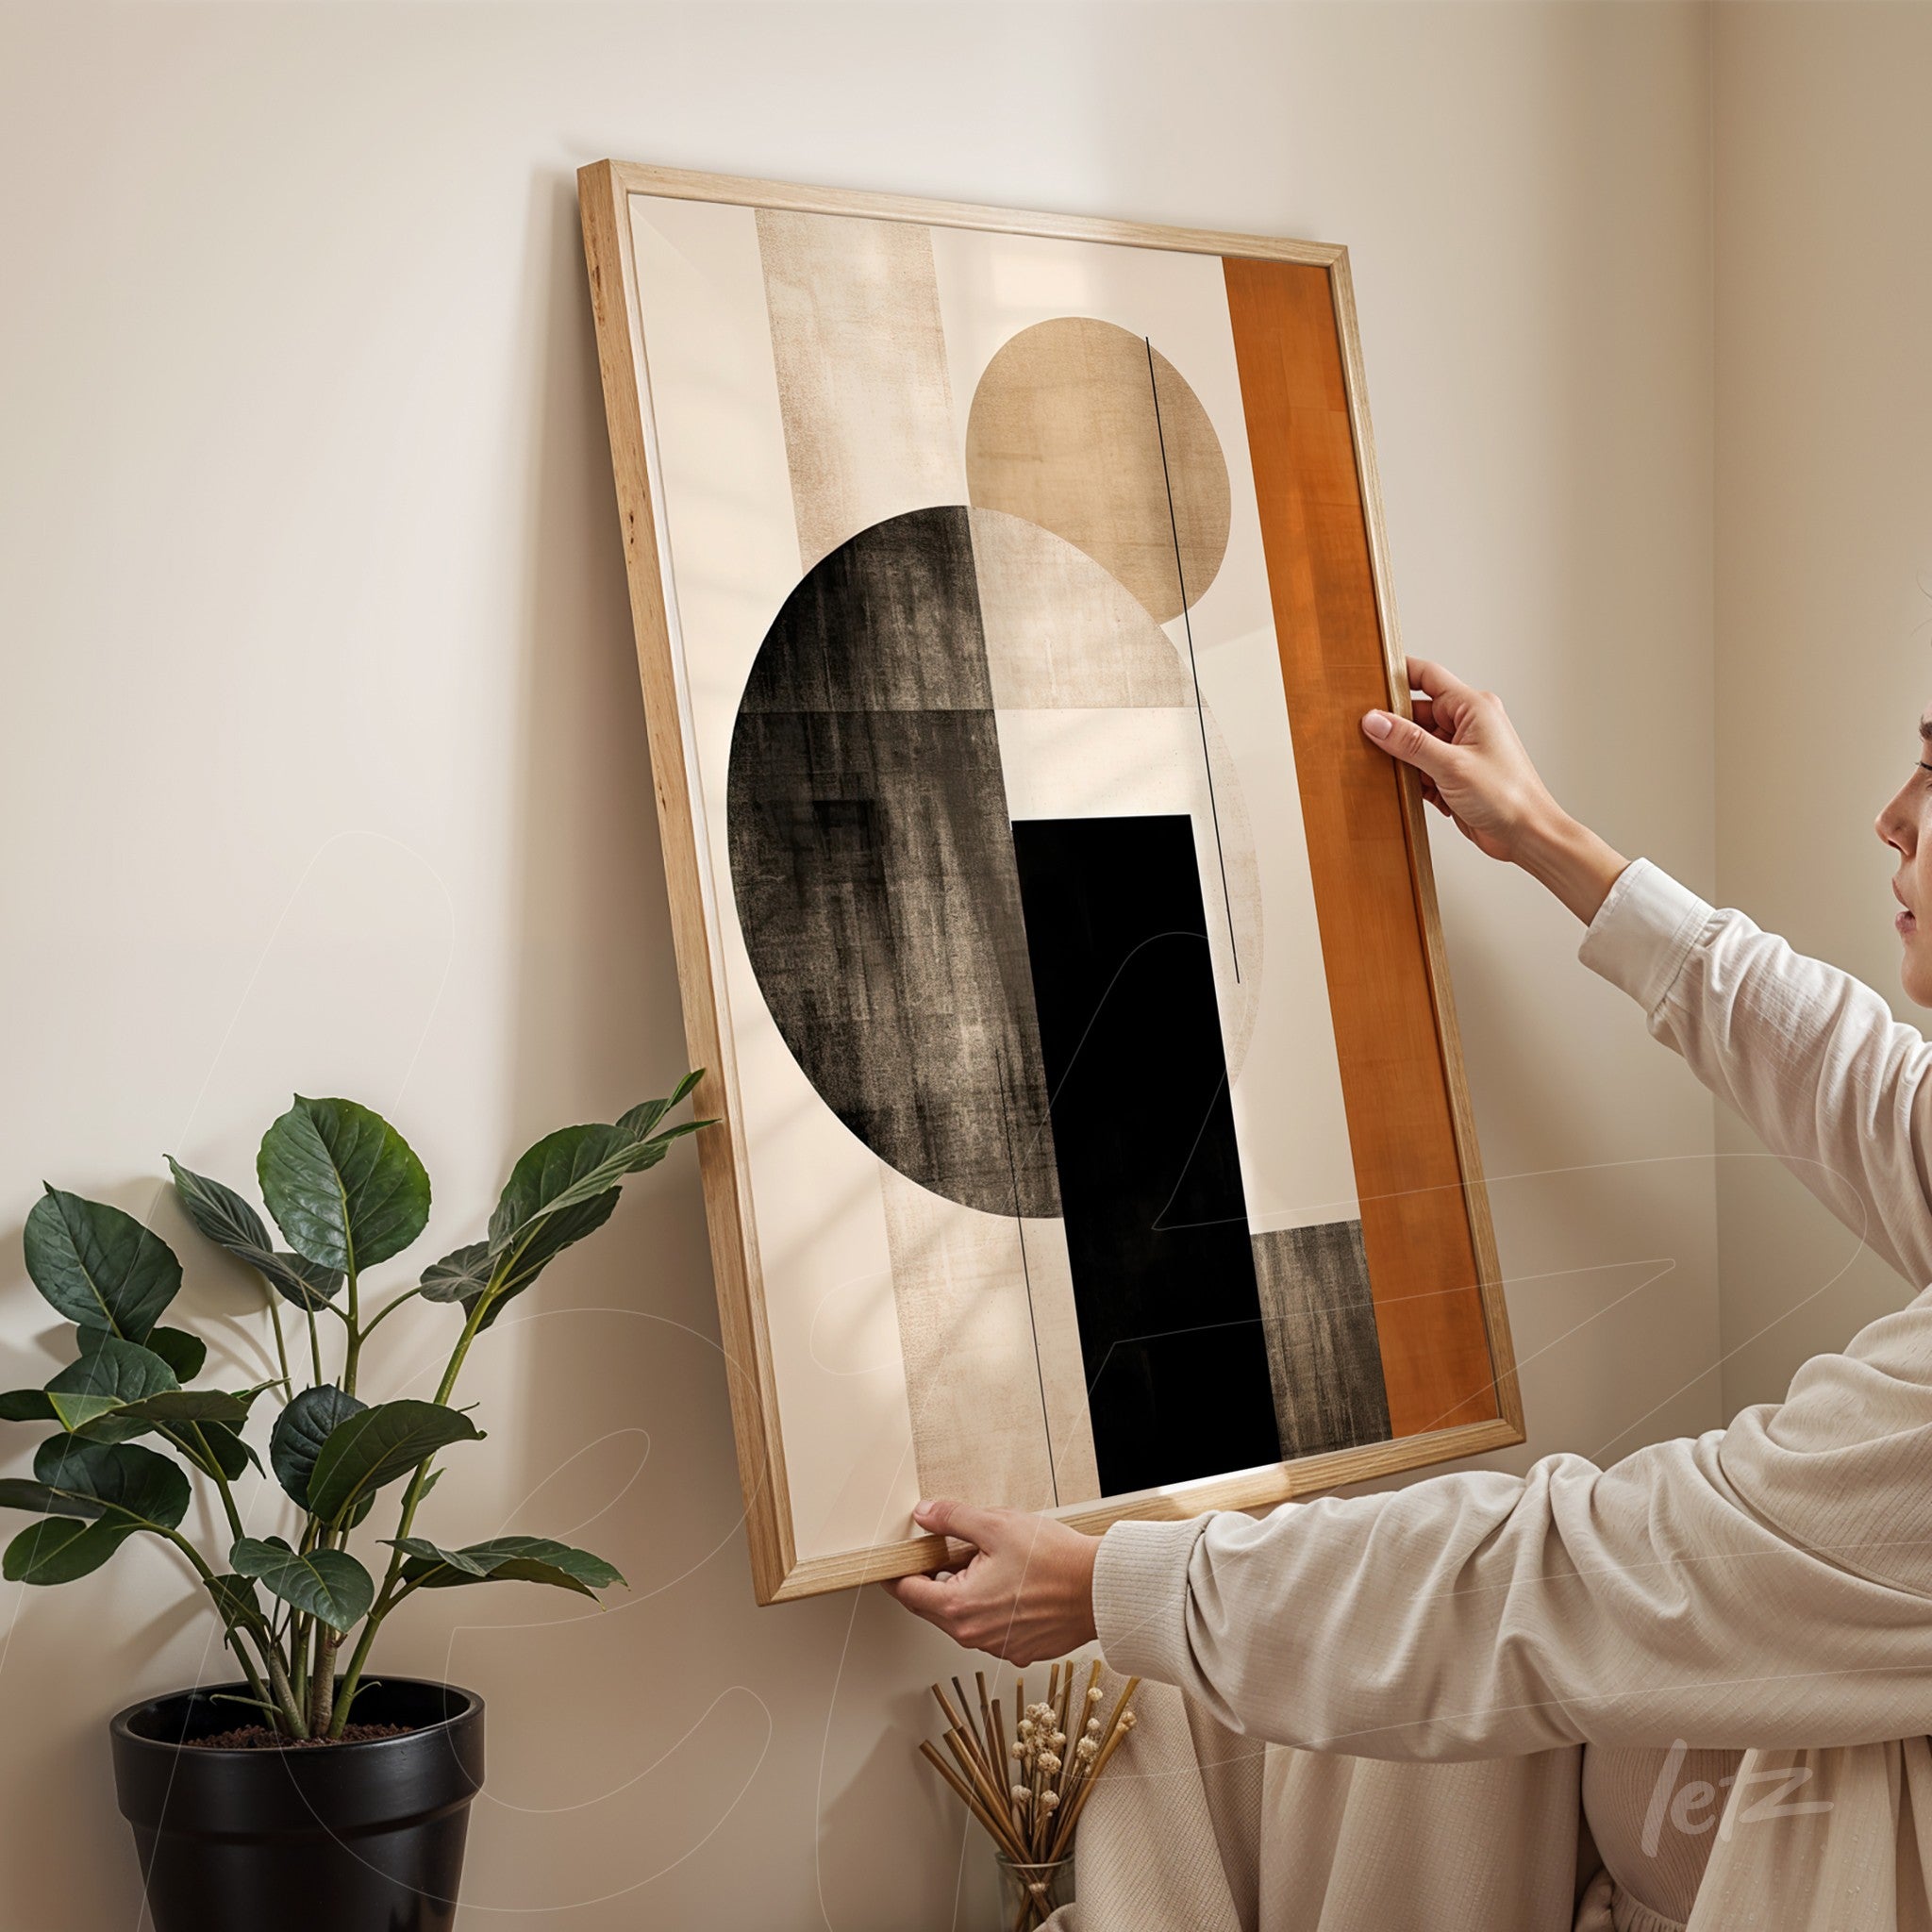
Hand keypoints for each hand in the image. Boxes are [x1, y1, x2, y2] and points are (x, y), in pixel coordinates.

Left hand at [880, 1499, 1099, 1663]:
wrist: (1100, 1589)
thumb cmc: (1054, 1560)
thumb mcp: (996, 1525)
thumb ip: (953, 1519)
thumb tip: (925, 1514)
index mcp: (959, 1607)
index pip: (908, 1593)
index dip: (899, 1572)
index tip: (897, 1559)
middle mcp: (973, 1636)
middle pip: (933, 1607)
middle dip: (935, 1578)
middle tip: (950, 1550)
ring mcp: (998, 1647)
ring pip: (963, 1618)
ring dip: (965, 1592)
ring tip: (989, 1563)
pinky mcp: (1020, 1650)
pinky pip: (990, 1628)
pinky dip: (990, 1607)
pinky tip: (1011, 1584)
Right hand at [1361, 657, 1627, 923]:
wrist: (1527, 835)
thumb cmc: (1508, 796)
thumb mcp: (1451, 765)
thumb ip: (1410, 742)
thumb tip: (1375, 721)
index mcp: (1473, 708)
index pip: (1427, 676)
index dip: (1398, 674)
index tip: (1369, 680)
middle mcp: (1466, 724)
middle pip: (1416, 713)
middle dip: (1392, 725)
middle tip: (1363, 734)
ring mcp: (1459, 750)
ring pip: (1415, 743)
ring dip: (1400, 756)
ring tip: (1382, 765)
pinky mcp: (1453, 775)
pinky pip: (1421, 766)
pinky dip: (1410, 777)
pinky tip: (1401, 788)